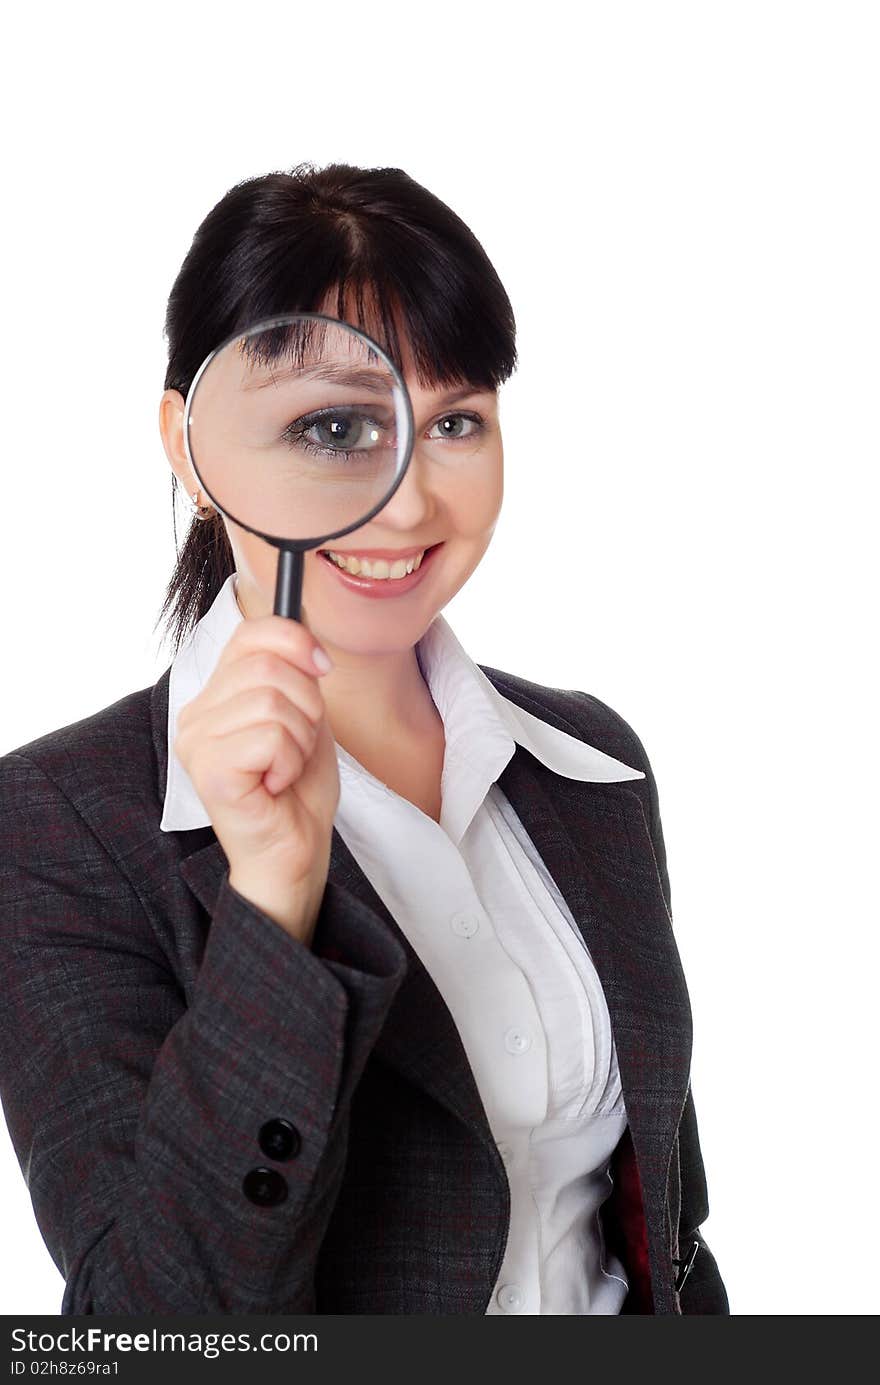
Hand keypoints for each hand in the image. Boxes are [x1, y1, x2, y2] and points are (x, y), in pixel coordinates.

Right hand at [173, 613, 338, 945]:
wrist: (295, 850)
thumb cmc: (297, 788)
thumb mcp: (303, 714)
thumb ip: (293, 672)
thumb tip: (303, 634)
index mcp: (214, 695)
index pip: (250, 632)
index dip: (295, 641)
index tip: (321, 667)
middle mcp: (194, 715)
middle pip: (267, 664)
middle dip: (307, 703)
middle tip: (299, 742)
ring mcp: (196, 743)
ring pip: (273, 701)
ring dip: (300, 737)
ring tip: (286, 767)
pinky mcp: (210, 772)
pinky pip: (270, 737)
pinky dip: (291, 761)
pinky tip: (276, 785)